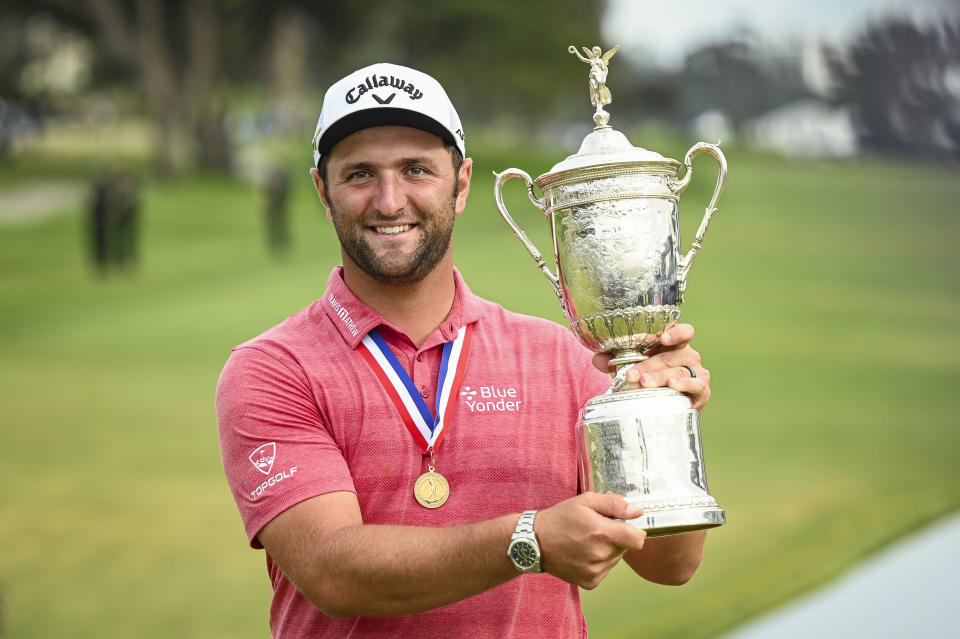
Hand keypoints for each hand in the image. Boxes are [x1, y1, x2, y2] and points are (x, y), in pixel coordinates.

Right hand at [535, 492, 646, 588]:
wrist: (535, 542)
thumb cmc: (560, 518)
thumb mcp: (585, 501)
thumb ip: (614, 504)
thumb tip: (637, 512)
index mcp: (602, 533)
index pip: (638, 540)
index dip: (635, 531)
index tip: (626, 527)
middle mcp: (601, 555)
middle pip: (626, 548)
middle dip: (617, 538)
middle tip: (596, 529)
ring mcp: (595, 571)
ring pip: (615, 559)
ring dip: (607, 550)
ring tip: (586, 541)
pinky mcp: (590, 582)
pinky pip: (605, 570)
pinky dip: (598, 562)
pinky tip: (582, 553)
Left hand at [592, 323, 711, 410]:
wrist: (663, 409)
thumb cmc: (647, 381)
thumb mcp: (629, 368)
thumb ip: (612, 361)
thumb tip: (598, 359)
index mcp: (674, 345)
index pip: (684, 332)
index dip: (676, 332)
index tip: (662, 338)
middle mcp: (688, 356)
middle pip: (672, 355)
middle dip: (650, 364)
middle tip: (633, 374)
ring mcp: (697, 373)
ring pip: (680, 370)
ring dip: (661, 376)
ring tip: (645, 382)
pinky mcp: (701, 392)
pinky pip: (696, 385)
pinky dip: (685, 385)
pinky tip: (672, 385)